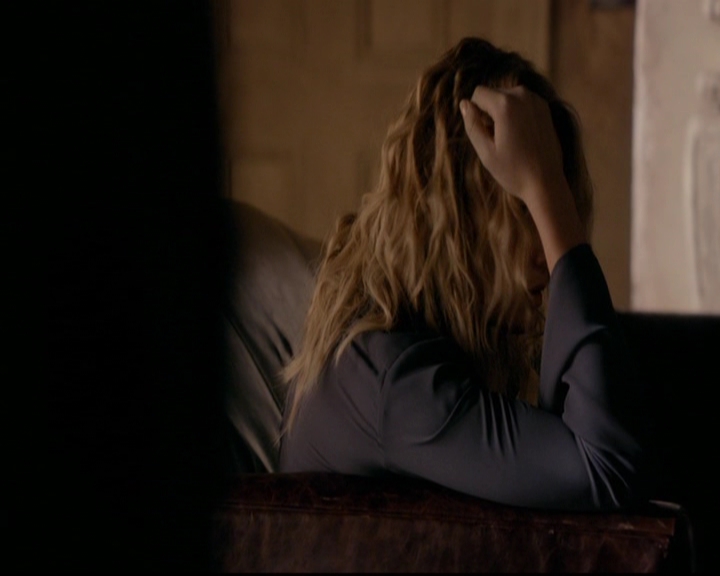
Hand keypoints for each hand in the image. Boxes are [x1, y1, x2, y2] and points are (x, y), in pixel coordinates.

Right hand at [459, 85, 564, 204]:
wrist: (546, 183)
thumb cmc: (513, 171)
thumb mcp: (485, 151)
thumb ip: (472, 124)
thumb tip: (464, 104)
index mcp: (505, 104)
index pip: (478, 93)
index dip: (475, 113)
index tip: (484, 134)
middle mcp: (522, 95)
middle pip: (493, 93)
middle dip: (489, 112)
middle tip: (498, 140)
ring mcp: (536, 100)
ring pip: (507, 97)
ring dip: (502, 113)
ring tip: (510, 139)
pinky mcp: (545, 108)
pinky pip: (521, 103)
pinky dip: (516, 114)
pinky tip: (521, 137)